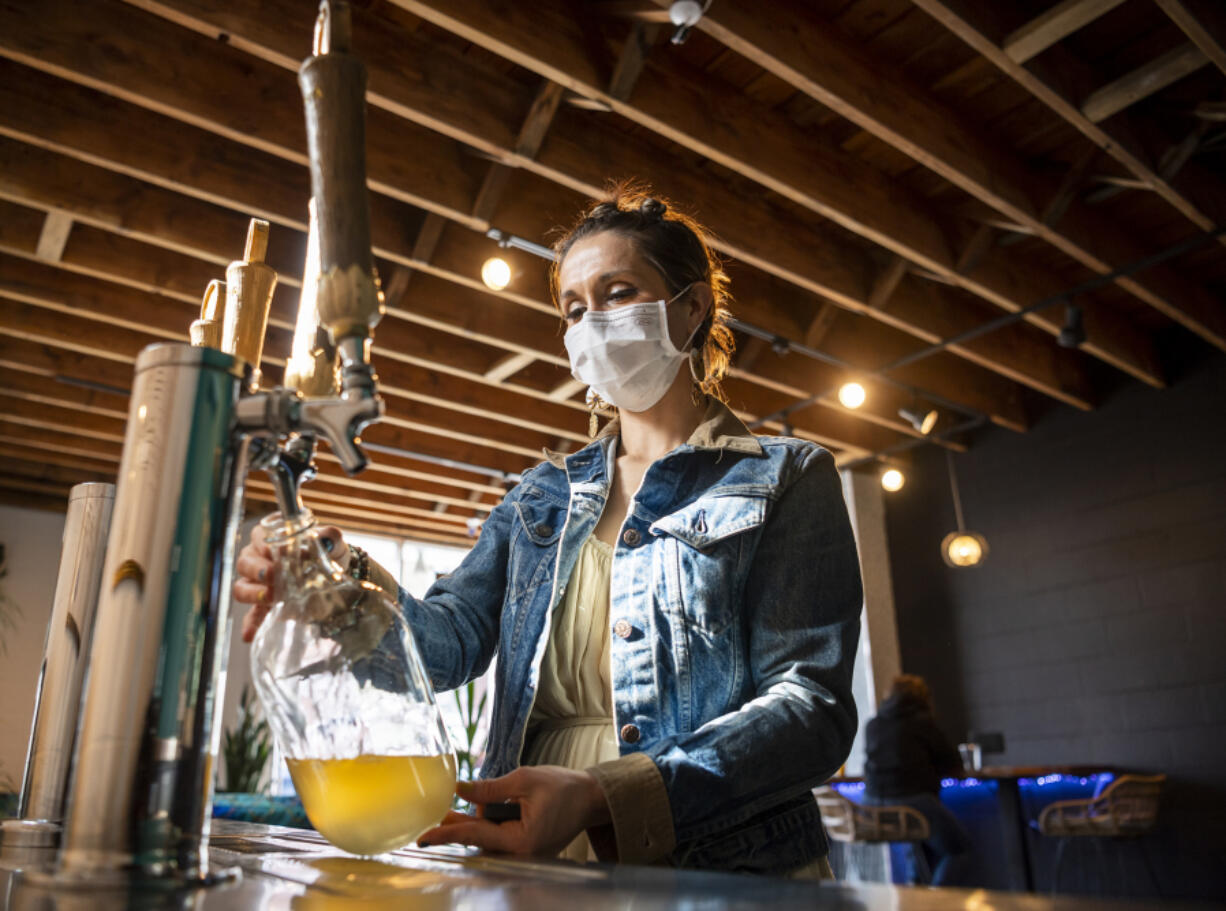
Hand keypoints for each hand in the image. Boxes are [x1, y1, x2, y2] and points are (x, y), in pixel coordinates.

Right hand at [232, 519, 346, 641]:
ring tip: (270, 597)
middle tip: (273, 575)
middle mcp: (257, 559)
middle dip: (258, 570)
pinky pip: (251, 616)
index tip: (277, 552)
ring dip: (252, 594)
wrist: (334, 574)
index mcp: (269, 538)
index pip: (258, 537)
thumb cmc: (327, 550)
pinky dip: (250, 624)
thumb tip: (325, 539)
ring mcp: (257, 584)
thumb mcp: (331, 541)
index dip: (264, 544)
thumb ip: (329, 536)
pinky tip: (250, 634)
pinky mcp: (264, 606)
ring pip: (241, 587)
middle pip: (245, 563)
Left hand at [417, 766, 610, 856]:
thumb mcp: (524, 780)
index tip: (423, 836)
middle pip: (477, 838)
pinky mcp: (523, 848)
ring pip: (486, 837)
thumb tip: (460, 790)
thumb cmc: (564, 787)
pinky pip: (497, 837)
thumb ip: (490, 789)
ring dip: (478, 819)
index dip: (446, 833)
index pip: (474, 835)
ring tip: (482, 802)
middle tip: (436, 813)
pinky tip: (482, 810)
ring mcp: (522, 854)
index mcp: (520, 840)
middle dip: (462, 821)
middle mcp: (519, 854)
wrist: (590, 799)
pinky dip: (488, 824)